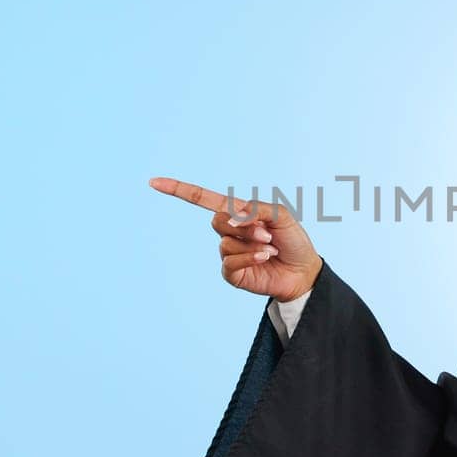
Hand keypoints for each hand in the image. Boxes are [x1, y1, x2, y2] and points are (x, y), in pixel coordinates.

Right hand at [148, 177, 322, 301]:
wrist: (303, 271)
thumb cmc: (293, 240)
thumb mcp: (281, 216)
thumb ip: (256, 209)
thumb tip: (231, 217)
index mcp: (237, 213)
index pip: (203, 200)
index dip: (179, 190)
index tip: (154, 183)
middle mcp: (229, 232)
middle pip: (217, 221)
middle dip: (244, 226)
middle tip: (266, 233)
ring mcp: (228, 253)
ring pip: (226, 243)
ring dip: (251, 245)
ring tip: (269, 249)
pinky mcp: (231, 273)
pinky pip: (230, 262)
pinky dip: (250, 258)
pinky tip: (264, 259)